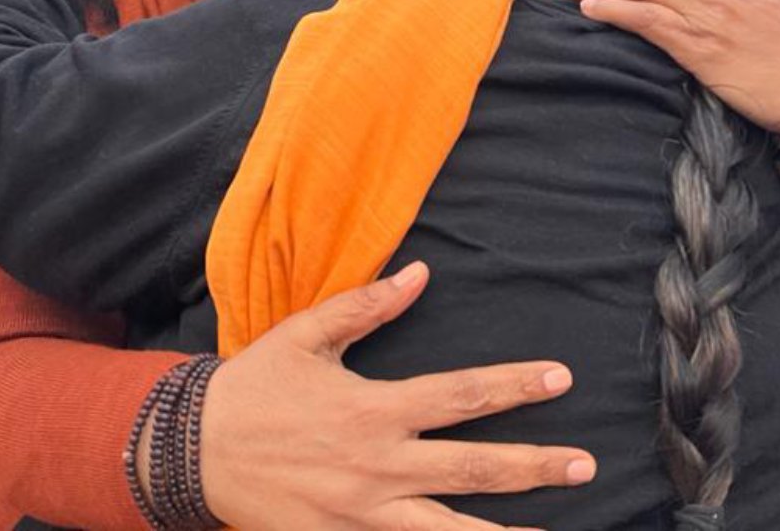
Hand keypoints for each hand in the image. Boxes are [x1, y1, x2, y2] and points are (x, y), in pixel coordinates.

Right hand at [201, 262, 595, 530]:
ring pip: (449, 530)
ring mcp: (363, 513)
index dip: (516, 385)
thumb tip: (420, 274)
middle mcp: (379, 464)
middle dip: (535, 466)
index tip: (559, 379)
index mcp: (375, 408)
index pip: (463, 394)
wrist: (193, 450)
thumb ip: (367, 305)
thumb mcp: (307, 334)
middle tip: (586, 463)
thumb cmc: (254, 386)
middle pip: (473, 468)